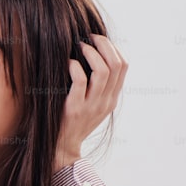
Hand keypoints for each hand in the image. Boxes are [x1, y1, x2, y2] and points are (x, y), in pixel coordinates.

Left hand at [54, 34, 127, 171]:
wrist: (61, 148)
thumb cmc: (72, 123)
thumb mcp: (92, 106)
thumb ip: (98, 88)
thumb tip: (96, 59)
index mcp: (112, 98)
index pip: (124, 66)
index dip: (114, 48)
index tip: (100, 40)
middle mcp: (106, 101)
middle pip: (117, 65)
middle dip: (104, 45)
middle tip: (90, 37)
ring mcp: (92, 106)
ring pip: (103, 71)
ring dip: (91, 53)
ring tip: (79, 46)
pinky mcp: (74, 108)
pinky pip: (81, 81)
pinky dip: (75, 67)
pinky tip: (68, 62)